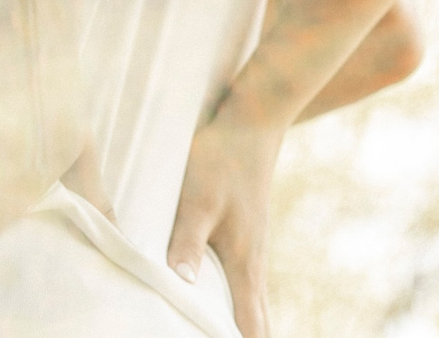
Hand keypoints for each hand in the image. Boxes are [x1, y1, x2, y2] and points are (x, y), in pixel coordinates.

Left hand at [167, 96, 286, 337]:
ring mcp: (251, 252)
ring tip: (215, 335)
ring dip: (239, 326)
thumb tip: (180, 284)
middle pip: (257, 324)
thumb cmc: (222, 158)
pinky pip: (242, 286)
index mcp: (244, 263)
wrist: (251, 122)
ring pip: (252, 306)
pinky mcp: (243, 239)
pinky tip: (217, 306)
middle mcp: (253, 265)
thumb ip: (187, 240)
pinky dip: (235, 306)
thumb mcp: (199, 198)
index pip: (251, 327)